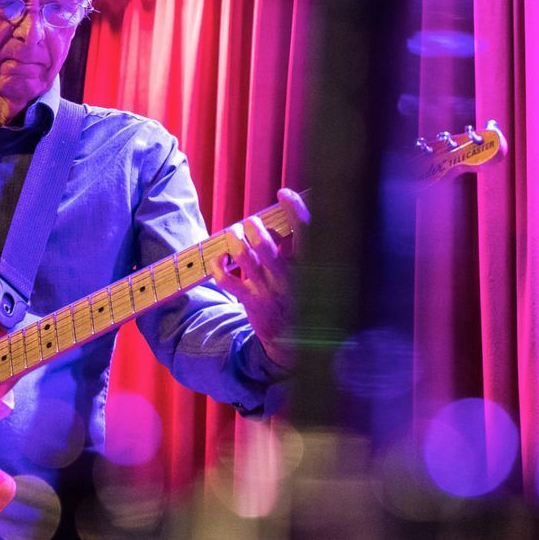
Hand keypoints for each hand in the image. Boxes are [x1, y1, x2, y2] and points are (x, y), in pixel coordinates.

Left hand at [221, 188, 308, 368]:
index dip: (294, 208)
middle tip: (251, 222)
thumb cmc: (306, 301)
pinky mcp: (250, 301)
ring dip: (236, 241)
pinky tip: (219, 256)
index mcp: (311, 267)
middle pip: (267, 246)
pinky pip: (228, 281)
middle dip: (255, 228)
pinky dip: (219, 266)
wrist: (296, 345)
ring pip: (246, 259)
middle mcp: (288, 277)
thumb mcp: (319, 277)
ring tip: (233, 232)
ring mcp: (268, 290)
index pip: (306, 231)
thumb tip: (301, 217)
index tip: (284, 193)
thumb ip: (312, 250)